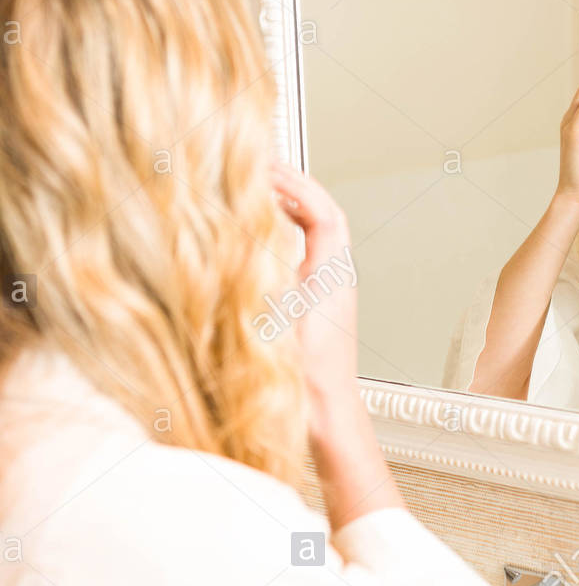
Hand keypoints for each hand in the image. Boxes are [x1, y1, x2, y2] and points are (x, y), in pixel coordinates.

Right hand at [270, 161, 358, 424]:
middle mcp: (336, 279)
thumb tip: (235, 242)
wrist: (327, 417)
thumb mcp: (273, 323)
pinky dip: (290, 236)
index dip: (295, 186)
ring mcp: (331, 292)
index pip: (322, 213)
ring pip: (320, 236)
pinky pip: (310, 255)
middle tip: (263, 168)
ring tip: (263, 192)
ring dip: (294, 210)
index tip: (266, 169)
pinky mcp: (321, 307)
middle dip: (295, 188)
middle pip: (324, 216)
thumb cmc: (305, 380)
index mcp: (330, 276)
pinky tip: (264, 237)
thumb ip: (256, 280)